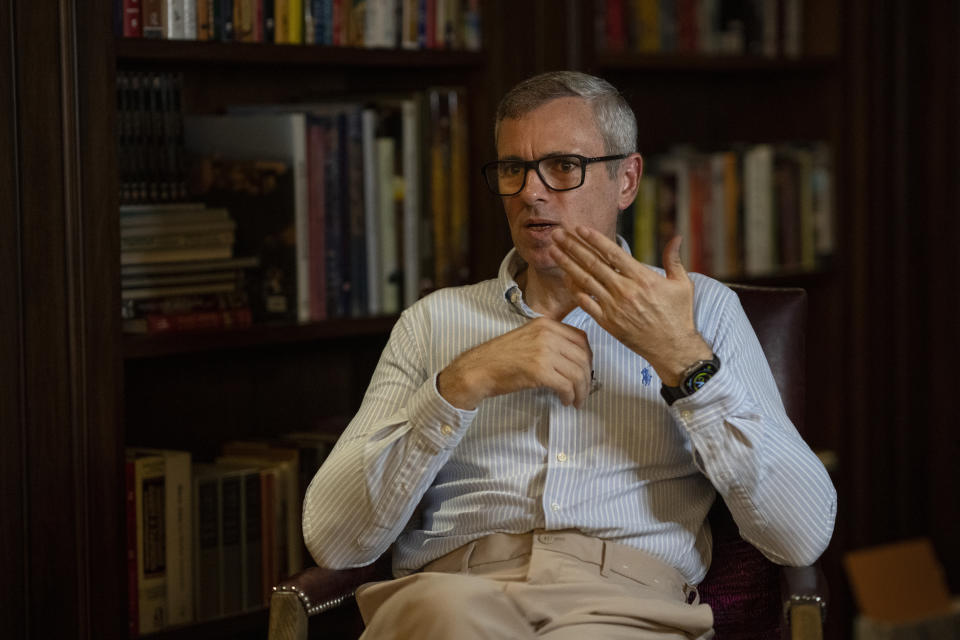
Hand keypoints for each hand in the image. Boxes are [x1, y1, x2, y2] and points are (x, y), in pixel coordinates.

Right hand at [437, 317, 592, 409]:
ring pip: (577, 372)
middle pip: (582, 356)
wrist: (478, 369)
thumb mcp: (527, 338)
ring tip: (577, 400)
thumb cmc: (500, 358)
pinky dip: (570, 396)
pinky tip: (565, 401)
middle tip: (584, 391)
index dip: (587, 358)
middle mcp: (547, 334)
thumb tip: (573, 359)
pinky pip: (566, 385)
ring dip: (581, 390)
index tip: (585, 371)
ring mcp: (544, 351)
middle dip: (587, 377)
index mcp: (545, 324)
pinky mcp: (539, 370)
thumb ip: (550, 342)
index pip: (581, 338)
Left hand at [547, 226, 711, 385]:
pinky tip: (564, 278)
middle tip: (557, 234)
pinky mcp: (607, 322)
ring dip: (567, 264)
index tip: (579, 228)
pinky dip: (574, 290)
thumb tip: (676, 237)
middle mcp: (625, 291)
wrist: (672, 348)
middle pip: (593, 263)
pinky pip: (585, 303)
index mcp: (642, 278)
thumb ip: (674, 259)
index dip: (594, 239)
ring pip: (585, 281)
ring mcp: (614, 307)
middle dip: (573, 246)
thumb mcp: (682, 284)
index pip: (613, 253)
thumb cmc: (678, 315)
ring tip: (553, 251)